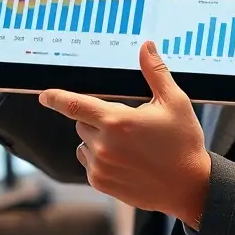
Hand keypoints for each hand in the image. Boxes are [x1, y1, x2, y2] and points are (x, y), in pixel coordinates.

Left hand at [39, 42, 210, 227]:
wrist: (189, 187)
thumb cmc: (183, 143)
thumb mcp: (174, 102)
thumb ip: (155, 72)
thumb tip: (146, 47)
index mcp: (117, 121)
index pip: (75, 106)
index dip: (56, 98)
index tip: (45, 96)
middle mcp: (104, 145)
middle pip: (82, 123)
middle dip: (98, 119)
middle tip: (126, 125)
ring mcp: (101, 166)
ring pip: (84, 143)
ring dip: (97, 140)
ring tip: (129, 146)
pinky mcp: (101, 183)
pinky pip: (88, 163)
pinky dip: (100, 159)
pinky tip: (125, 161)